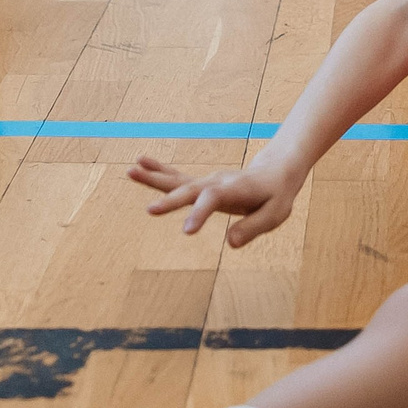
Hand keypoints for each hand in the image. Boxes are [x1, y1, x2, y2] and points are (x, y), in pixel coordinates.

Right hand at [130, 156, 302, 246]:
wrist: (276, 172)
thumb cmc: (276, 196)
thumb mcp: (275, 214)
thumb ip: (254, 227)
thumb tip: (231, 243)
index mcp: (235, 189)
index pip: (213, 199)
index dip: (200, 214)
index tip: (187, 231)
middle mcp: (217, 182)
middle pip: (191, 189)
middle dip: (171, 200)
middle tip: (150, 211)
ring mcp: (208, 181)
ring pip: (178, 180)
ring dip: (155, 178)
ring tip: (131, 170)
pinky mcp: (202, 185)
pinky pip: (177, 178)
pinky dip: (159, 172)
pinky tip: (140, 164)